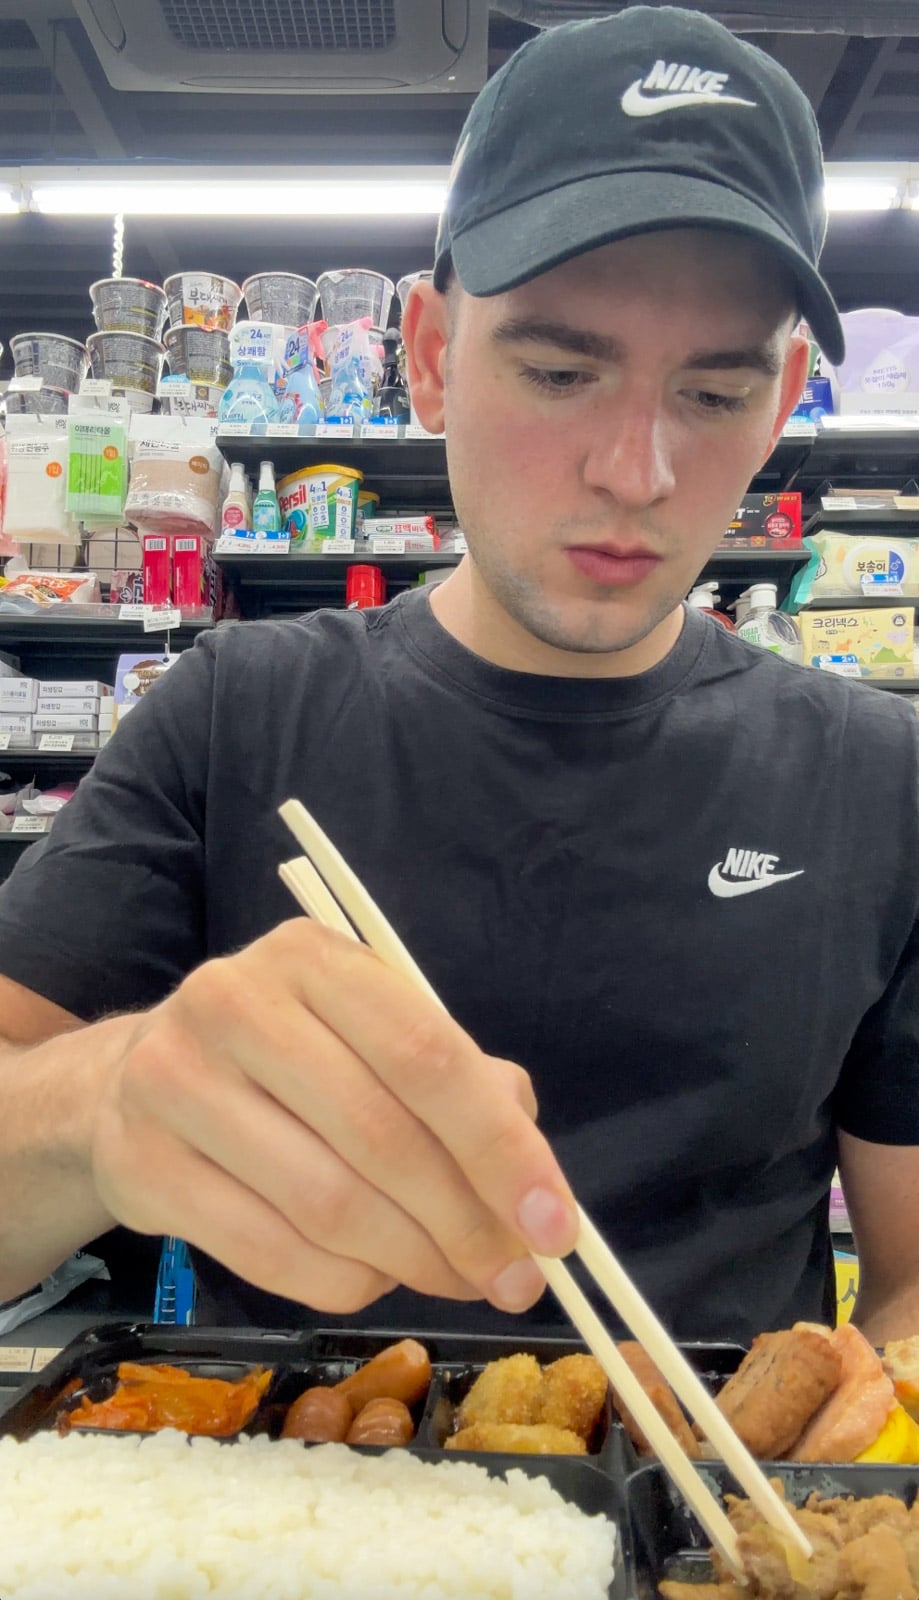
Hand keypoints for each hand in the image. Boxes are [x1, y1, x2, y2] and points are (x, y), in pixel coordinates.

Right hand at [91, 920, 578, 1314]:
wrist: (132, 1081)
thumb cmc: (287, 1057)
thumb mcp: (372, 1035)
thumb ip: (462, 1086)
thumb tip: (532, 1187)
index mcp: (313, 958)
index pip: (426, 1055)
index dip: (500, 1148)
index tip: (556, 1225)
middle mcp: (235, 1003)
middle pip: (380, 1136)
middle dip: (466, 1224)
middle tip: (516, 1280)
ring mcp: (175, 1082)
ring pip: (328, 1205)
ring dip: (412, 1262)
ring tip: (455, 1280)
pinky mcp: (142, 1166)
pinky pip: (271, 1254)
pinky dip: (345, 1283)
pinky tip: (376, 1278)